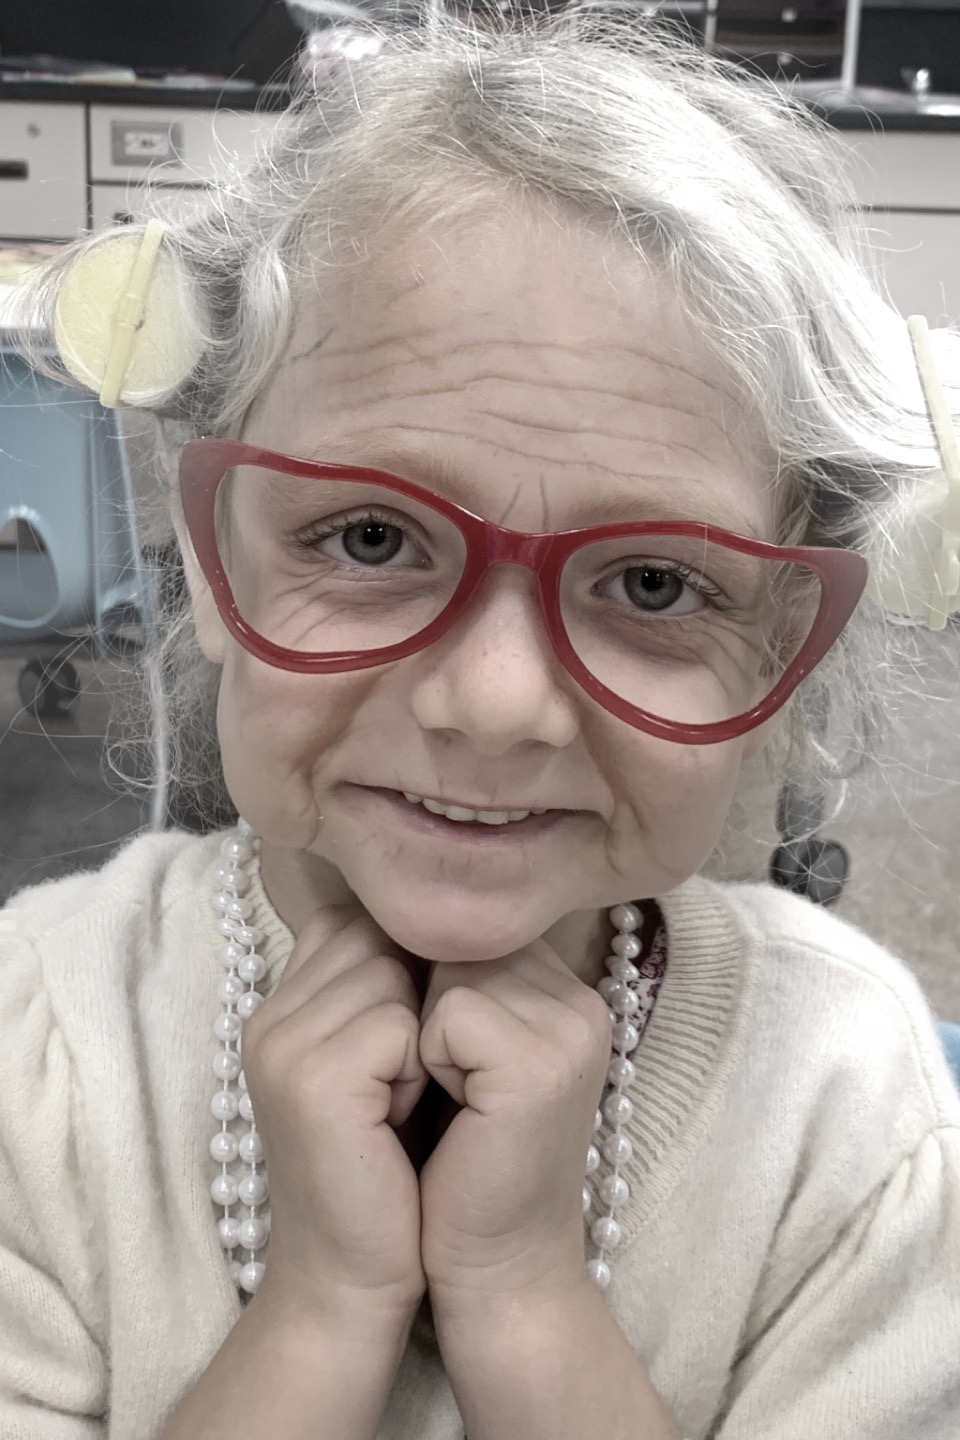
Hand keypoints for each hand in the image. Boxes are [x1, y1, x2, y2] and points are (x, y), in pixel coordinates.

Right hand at [240, 904, 429, 1325]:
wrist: (351, 1280)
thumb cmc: (387, 1173)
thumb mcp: (379, 1067)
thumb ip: (382, 990)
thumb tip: (441, 918)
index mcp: (280, 1006)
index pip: (356, 919)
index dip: (406, 965)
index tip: (414, 1040)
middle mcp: (268, 1015)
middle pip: (378, 936)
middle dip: (419, 999)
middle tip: (409, 1081)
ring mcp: (282, 1044)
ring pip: (393, 974)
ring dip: (423, 1036)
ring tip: (403, 1101)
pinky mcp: (312, 1080)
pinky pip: (401, 1026)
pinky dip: (420, 1071)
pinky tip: (400, 1122)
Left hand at [417, 941, 611, 1316]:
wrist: (490, 1268)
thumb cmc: (455, 1164)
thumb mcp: (454, 1054)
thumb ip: (447, 978)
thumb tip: (384, 905)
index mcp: (563, 989)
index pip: (464, 929)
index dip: (421, 987)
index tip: (433, 1060)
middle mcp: (581, 998)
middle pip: (453, 943)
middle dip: (417, 1010)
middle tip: (440, 1087)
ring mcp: (570, 1027)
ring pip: (448, 971)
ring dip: (419, 1035)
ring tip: (450, 1099)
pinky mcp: (543, 1063)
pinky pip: (449, 1013)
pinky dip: (429, 1063)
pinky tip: (457, 1113)